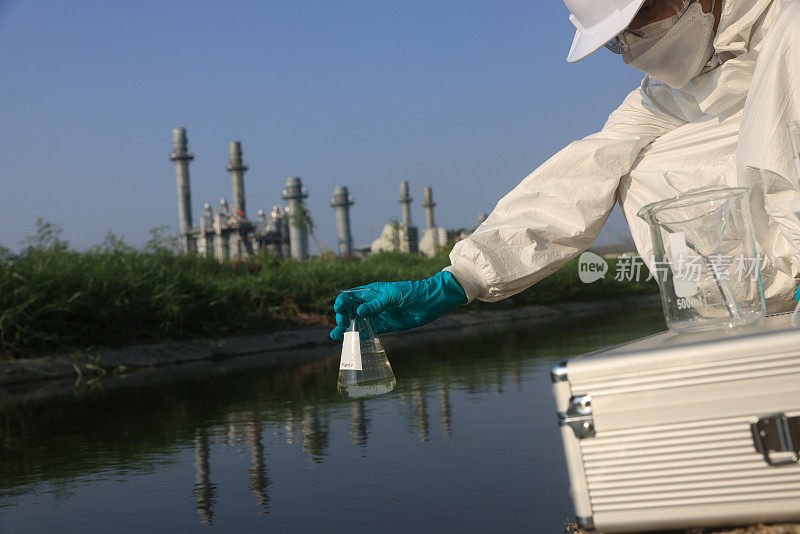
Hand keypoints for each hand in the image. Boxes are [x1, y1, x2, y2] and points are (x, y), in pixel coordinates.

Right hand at [329, 271, 467, 339]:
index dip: (342, 303)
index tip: (339, 311)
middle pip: (351, 310)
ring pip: (358, 322)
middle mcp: (372, 303)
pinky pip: (369, 331)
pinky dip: (360, 336)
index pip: (351, 296)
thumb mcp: (394, 296)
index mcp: (372, 291)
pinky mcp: (386, 325)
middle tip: (342, 325)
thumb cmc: (413, 292)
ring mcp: (378, 315)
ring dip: (347, 328)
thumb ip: (377, 304)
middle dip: (343, 317)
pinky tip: (351, 342)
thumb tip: (359, 312)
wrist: (431, 302)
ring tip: (335, 336)